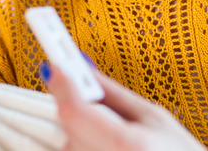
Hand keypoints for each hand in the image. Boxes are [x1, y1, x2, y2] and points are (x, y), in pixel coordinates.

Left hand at [42, 63, 206, 150]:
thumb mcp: (153, 116)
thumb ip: (112, 92)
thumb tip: (81, 65)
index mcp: (128, 144)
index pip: (76, 111)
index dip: (62, 85)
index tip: (54, 64)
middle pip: (70, 124)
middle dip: (76, 105)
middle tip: (96, 100)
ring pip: (68, 142)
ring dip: (81, 130)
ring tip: (116, 133)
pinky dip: (83, 144)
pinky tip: (107, 145)